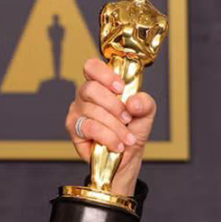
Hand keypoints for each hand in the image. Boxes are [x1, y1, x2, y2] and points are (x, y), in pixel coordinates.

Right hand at [64, 58, 157, 195]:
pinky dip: (108, 137)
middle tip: (128, 118)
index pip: (92, 67)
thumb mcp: (146, 113)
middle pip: (91, 88)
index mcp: (101, 84)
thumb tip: (133, 102)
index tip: (120, 88)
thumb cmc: (133, 129)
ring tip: (128, 138)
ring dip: (116, 127)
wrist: (128, 154)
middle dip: (114, 105)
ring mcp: (77, 111)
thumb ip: (144, 103)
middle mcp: (85, 95)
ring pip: (93, 111)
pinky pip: (90, 128)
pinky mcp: (74, 129)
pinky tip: (118, 145)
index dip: (104, 74)